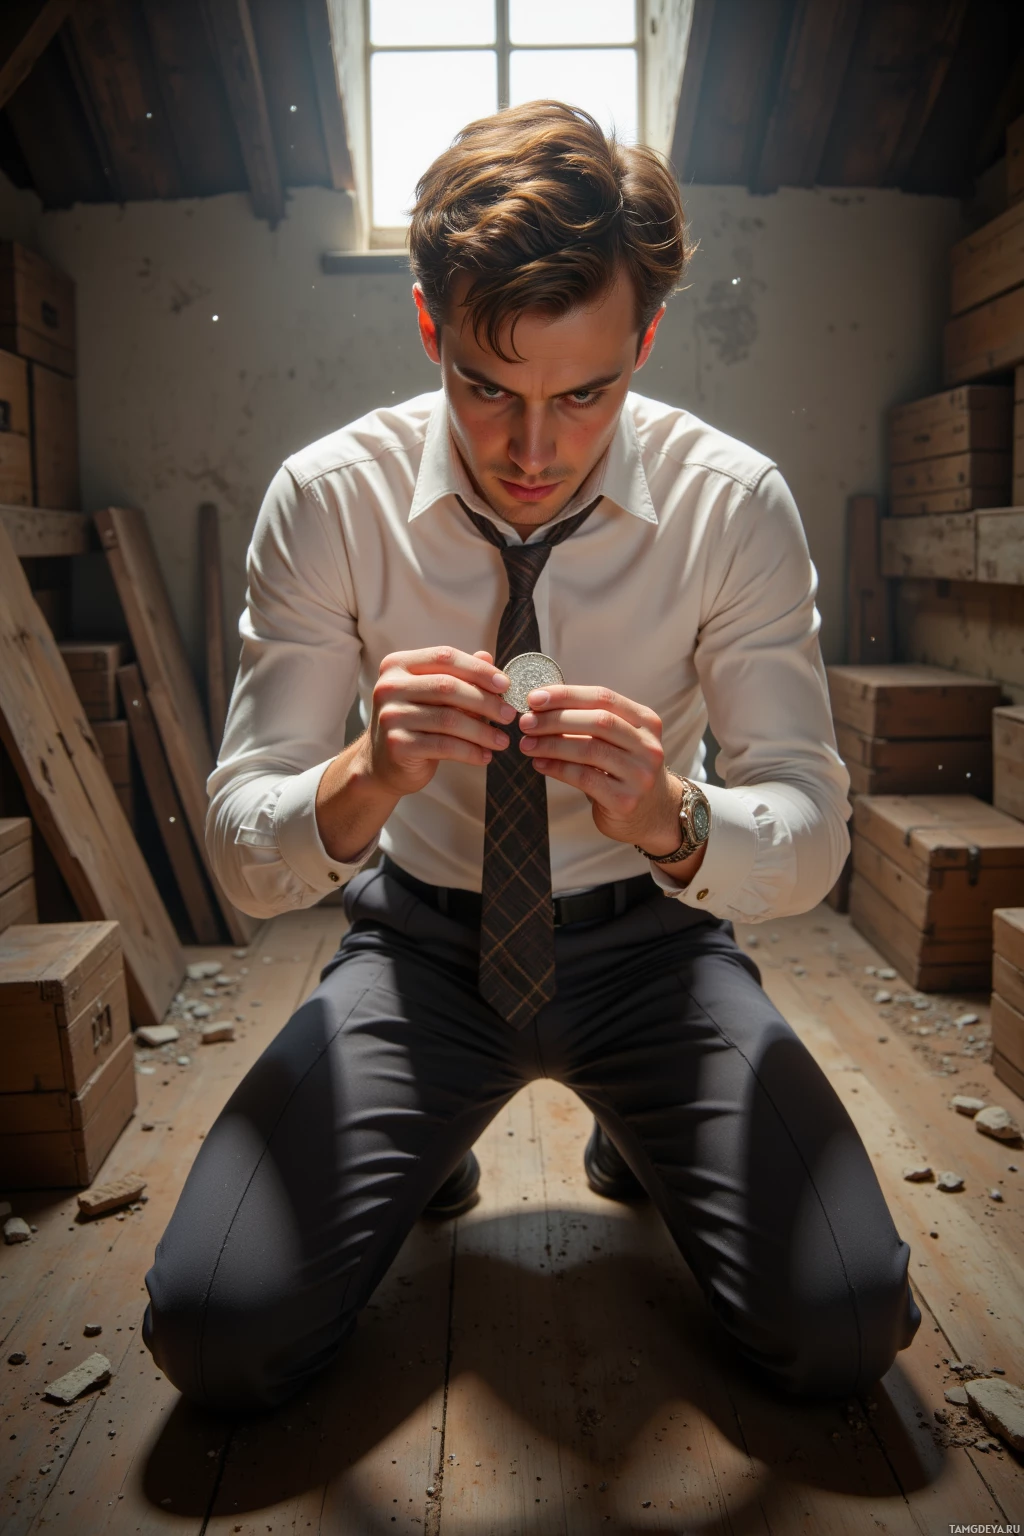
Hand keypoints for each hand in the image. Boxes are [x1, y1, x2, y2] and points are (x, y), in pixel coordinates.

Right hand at [358, 645, 515, 797]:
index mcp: (398, 665)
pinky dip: (470, 752)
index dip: (478, 669)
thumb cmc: (415, 724)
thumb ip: (458, 675)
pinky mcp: (397, 745)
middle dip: (485, 701)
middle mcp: (389, 687)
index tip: (505, 685)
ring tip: (502, 740)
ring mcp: (390, 716)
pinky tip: (485, 756)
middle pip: (448, 687)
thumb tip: (488, 657)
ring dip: (483, 731)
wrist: (383, 764)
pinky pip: (444, 746)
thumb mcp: (434, 695)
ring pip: (449, 719)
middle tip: (509, 714)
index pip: (445, 657)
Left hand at [518, 684, 682, 851]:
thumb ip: (590, 722)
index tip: (534, 698)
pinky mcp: (626, 800)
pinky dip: (558, 768)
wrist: (653, 813)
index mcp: (646, 721)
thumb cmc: (624, 770)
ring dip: (551, 744)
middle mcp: (648, 746)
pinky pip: (584, 777)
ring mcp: (640, 774)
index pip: (603, 697)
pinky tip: (540, 764)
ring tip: (526, 744)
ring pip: (589, 749)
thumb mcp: (618, 740)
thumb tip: (541, 707)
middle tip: (526, 722)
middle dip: (555, 719)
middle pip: (597, 721)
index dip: (566, 695)